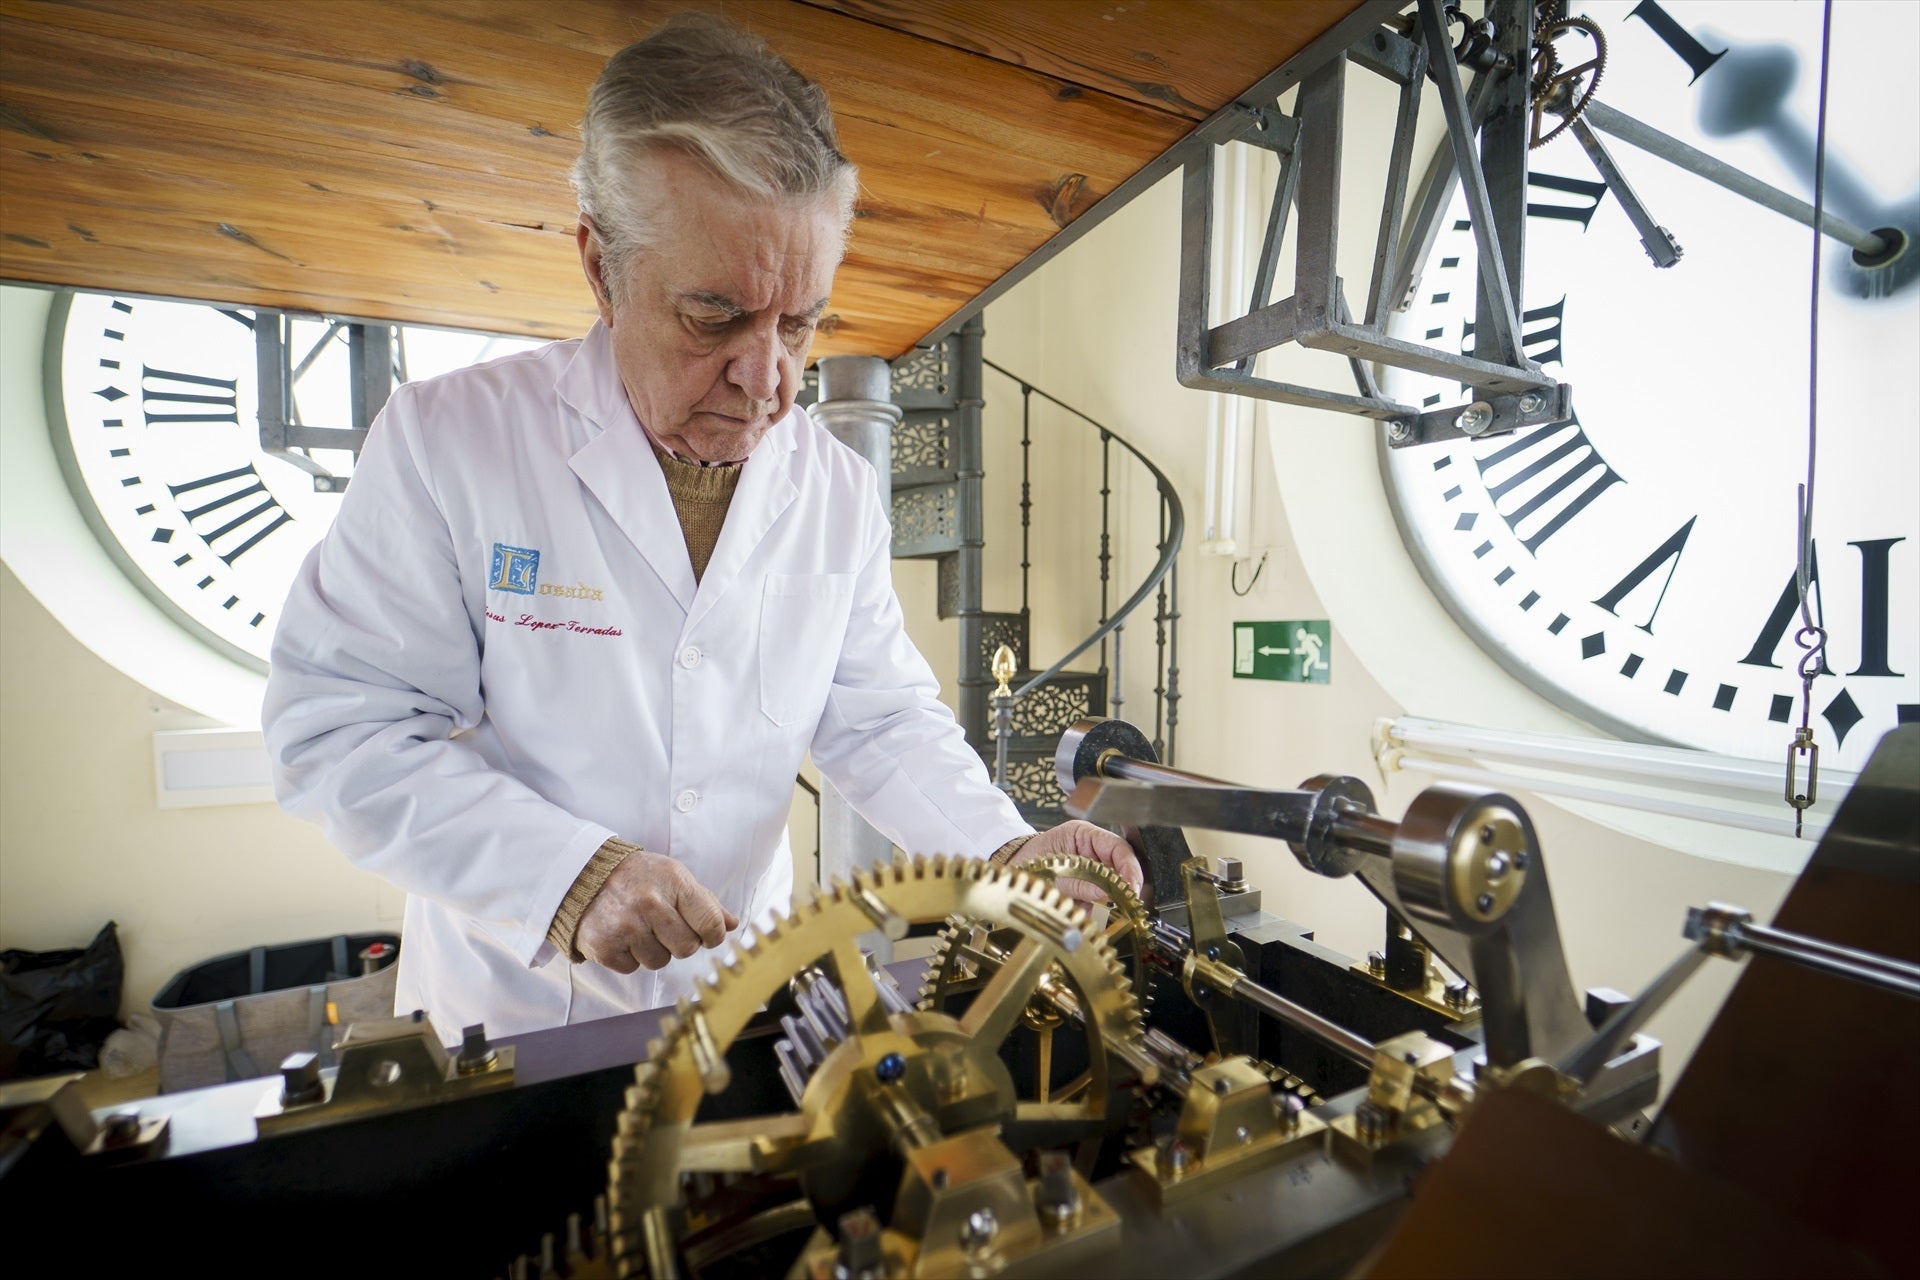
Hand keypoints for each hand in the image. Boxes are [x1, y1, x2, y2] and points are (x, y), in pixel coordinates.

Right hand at [576, 850, 739, 972]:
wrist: (583, 876)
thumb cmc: (637, 877)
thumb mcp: (673, 877)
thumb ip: (705, 902)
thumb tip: (732, 924)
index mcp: (673, 881)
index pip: (710, 923)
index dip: (712, 935)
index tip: (706, 935)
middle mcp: (649, 903)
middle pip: (687, 948)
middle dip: (680, 942)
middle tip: (663, 927)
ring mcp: (625, 926)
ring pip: (660, 962)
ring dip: (653, 950)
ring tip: (639, 927)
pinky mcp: (604, 946)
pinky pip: (633, 968)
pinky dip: (629, 956)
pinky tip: (621, 935)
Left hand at [1007, 820, 1144, 905]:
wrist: (1013, 870)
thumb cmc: (1030, 860)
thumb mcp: (1054, 870)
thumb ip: (1081, 882)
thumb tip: (1108, 894)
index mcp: (1085, 836)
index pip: (1119, 848)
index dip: (1130, 869)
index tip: (1132, 888)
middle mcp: (1093, 852)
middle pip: (1120, 870)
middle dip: (1120, 889)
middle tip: (1121, 905)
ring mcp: (1092, 870)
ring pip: (1112, 889)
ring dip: (1106, 903)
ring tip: (1091, 908)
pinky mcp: (1087, 889)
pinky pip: (1099, 902)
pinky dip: (1095, 911)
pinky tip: (1083, 911)